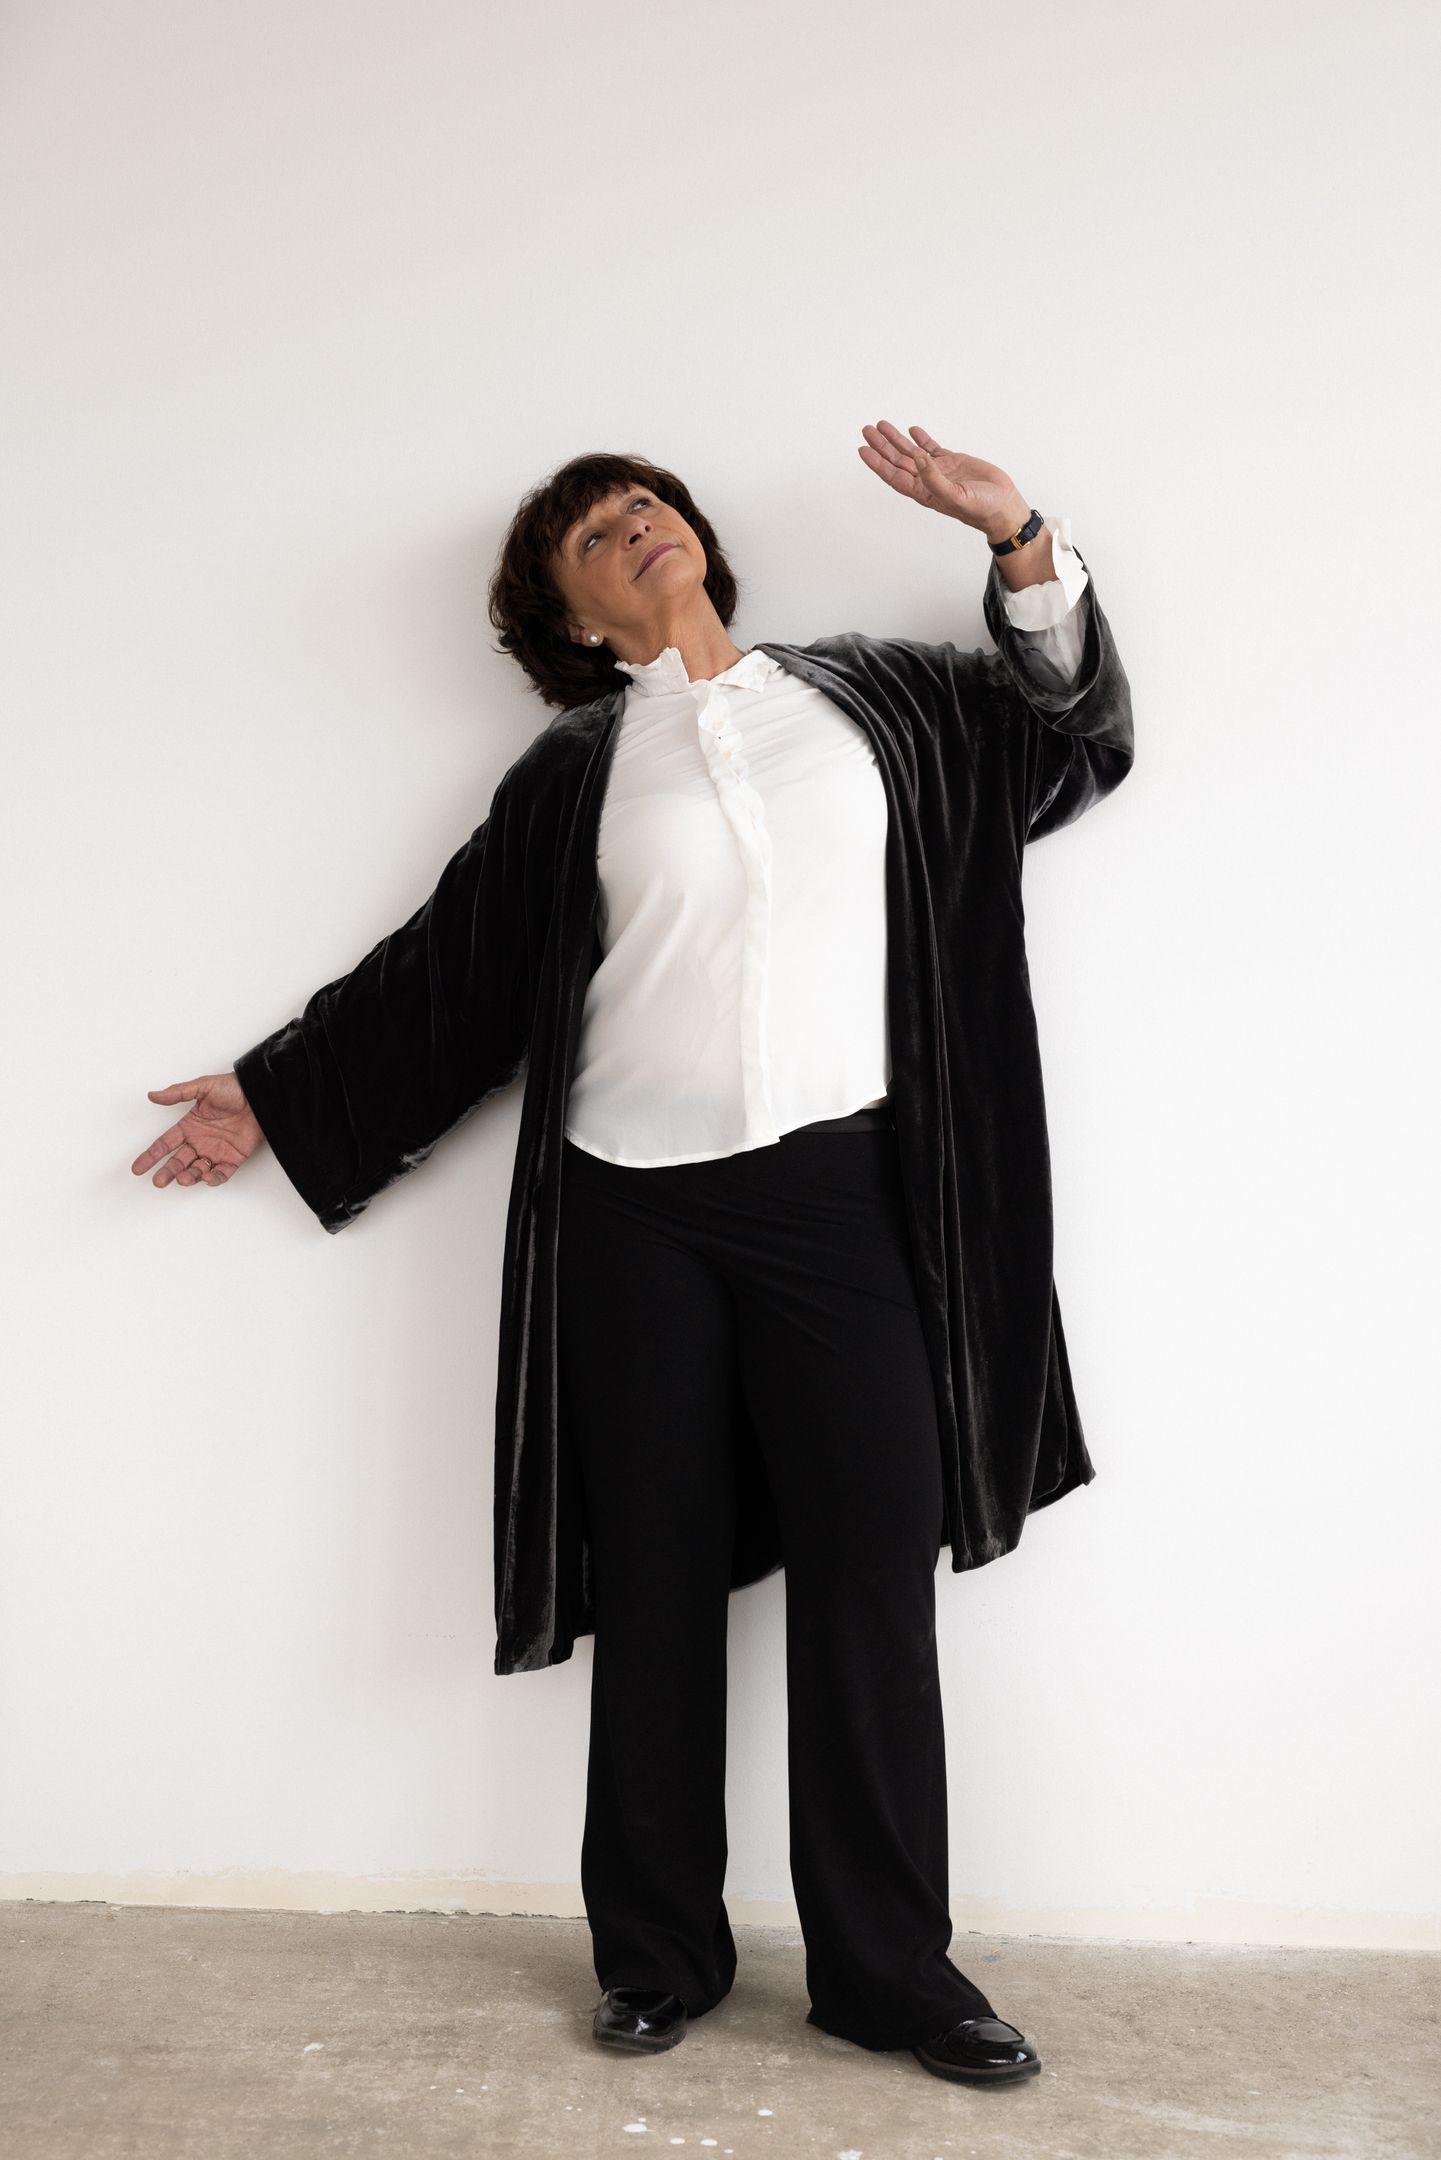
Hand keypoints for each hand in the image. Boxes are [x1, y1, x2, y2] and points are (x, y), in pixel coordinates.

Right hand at [131, 1071, 264, 1192]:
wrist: (261, 1095)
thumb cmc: (234, 1088)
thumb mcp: (203, 1086)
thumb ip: (178, 1093)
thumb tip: (153, 1095)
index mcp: (189, 1126)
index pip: (165, 1144)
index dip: (151, 1156)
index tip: (137, 1168)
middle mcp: (200, 1141)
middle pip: (178, 1161)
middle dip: (167, 1172)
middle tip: (158, 1181)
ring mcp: (216, 1151)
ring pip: (197, 1169)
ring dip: (188, 1176)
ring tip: (182, 1179)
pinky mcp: (234, 1158)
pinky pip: (222, 1173)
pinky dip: (214, 1178)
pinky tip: (206, 1178)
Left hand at [857, 421, 1029, 542]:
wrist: (1003, 506)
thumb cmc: (981, 509)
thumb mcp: (955, 497)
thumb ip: (934, 479)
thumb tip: (917, 458)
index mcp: (924, 492)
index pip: (894, 476)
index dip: (877, 463)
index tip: (863, 450)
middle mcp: (928, 480)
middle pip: (898, 461)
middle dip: (882, 446)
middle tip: (867, 430)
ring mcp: (939, 470)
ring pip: (912, 452)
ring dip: (897, 439)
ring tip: (882, 425)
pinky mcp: (953, 462)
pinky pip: (932, 448)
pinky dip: (922, 439)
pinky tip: (912, 430)